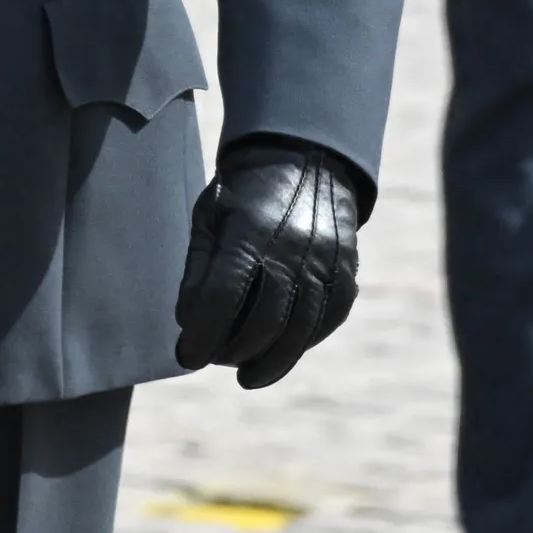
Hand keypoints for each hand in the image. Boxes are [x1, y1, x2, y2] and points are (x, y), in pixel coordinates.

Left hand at [174, 135, 367, 388]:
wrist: (303, 157)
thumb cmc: (243, 193)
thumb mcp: (209, 217)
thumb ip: (198, 270)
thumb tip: (189, 324)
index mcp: (249, 230)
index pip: (222, 298)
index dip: (201, 335)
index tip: (185, 356)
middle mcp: (293, 247)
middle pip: (264, 322)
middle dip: (233, 351)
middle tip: (213, 359)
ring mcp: (325, 260)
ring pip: (300, 330)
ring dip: (270, 361)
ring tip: (245, 375)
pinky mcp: (346, 269)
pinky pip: (328, 318)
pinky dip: (304, 343)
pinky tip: (281, 353)